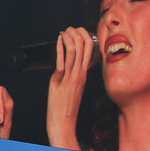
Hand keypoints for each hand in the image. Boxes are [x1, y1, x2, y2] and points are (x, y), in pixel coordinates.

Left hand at [46, 27, 93, 148]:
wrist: (63, 122)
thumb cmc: (67, 106)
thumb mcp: (76, 86)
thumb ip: (76, 74)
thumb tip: (73, 63)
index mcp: (84, 75)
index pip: (90, 51)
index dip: (86, 37)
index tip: (79, 31)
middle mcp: (80, 74)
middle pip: (84, 47)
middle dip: (77, 33)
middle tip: (70, 28)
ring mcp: (71, 77)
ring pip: (74, 51)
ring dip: (69, 37)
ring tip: (64, 31)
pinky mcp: (60, 81)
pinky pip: (62, 61)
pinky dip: (60, 48)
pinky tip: (58, 40)